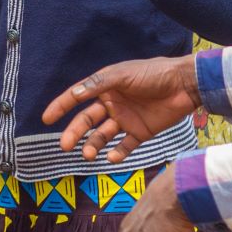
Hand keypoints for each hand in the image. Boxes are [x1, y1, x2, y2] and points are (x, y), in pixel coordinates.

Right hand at [42, 55, 201, 162]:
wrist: (185, 85)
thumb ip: (98, 85)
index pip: (77, 97)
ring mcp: (126, 119)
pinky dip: (117, 154)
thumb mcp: (123, 75)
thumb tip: (74, 94)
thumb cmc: (153, 73)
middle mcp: (112, 104)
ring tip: (88, 155)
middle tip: (65, 146)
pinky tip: (110, 158)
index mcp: (105, 87)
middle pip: (87, 121)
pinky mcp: (141, 132)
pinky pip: (125, 146)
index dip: (61, 106)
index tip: (46, 119)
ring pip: (102, 136)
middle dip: (74, 133)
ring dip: (93, 145)